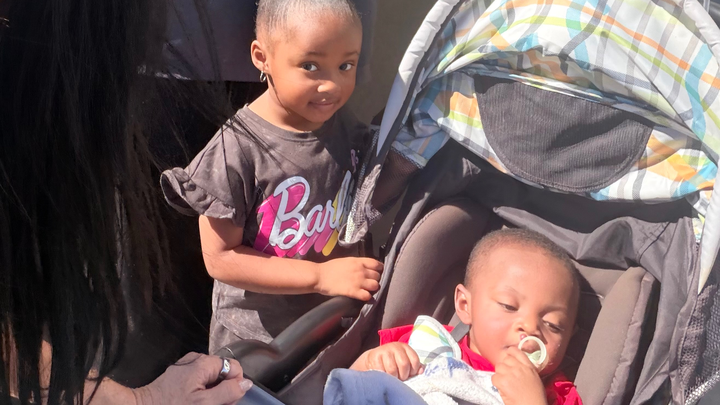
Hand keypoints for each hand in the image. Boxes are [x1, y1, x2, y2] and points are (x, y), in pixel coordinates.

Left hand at [133, 353, 252, 404]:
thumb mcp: (204, 403)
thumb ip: (228, 392)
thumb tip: (247, 383)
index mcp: (204, 362)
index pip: (234, 367)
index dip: (235, 384)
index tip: (226, 400)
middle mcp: (196, 359)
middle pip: (223, 372)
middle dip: (223, 390)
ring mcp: (186, 366)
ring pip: (211, 378)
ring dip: (212, 393)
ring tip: (202, 404)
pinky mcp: (179, 374)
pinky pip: (199, 380)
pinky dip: (201, 391)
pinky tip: (193, 402)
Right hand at [315, 257, 382, 300]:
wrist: (319, 276)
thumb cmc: (330, 268)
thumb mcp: (346, 261)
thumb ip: (357, 263)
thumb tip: (365, 267)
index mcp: (358, 261)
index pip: (377, 264)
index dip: (379, 269)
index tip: (376, 272)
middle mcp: (361, 270)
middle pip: (378, 276)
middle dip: (375, 279)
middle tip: (369, 283)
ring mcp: (358, 281)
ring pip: (376, 286)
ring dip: (373, 288)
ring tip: (367, 290)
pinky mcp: (353, 291)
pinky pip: (367, 296)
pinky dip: (367, 297)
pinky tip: (363, 296)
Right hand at [351, 342, 422, 380]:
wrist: (373, 358)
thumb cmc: (392, 362)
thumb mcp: (405, 361)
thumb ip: (415, 366)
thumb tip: (421, 371)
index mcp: (405, 347)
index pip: (415, 360)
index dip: (413, 371)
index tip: (409, 375)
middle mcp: (395, 346)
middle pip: (404, 364)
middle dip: (403, 375)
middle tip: (400, 378)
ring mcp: (384, 350)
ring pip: (392, 369)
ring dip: (393, 377)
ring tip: (392, 378)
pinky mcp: (375, 356)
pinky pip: (382, 371)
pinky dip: (384, 377)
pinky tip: (384, 375)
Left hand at [491, 347, 547, 404]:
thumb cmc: (535, 397)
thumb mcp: (535, 378)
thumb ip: (526, 369)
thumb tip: (515, 366)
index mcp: (529, 367)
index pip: (516, 351)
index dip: (510, 352)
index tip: (508, 355)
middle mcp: (519, 367)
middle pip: (505, 359)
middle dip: (505, 366)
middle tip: (507, 376)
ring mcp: (510, 373)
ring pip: (498, 367)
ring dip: (500, 374)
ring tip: (505, 383)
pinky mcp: (503, 381)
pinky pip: (494, 377)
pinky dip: (496, 383)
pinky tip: (502, 389)